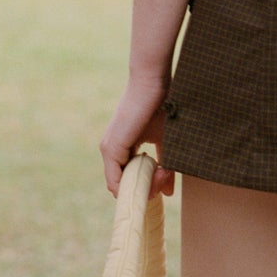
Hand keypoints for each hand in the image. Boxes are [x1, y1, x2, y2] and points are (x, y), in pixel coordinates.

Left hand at [100, 70, 176, 198]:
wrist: (153, 84)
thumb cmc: (161, 107)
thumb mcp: (165, 143)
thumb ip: (164, 167)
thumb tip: (168, 193)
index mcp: (122, 149)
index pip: (129, 180)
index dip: (147, 186)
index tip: (166, 180)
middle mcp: (111, 151)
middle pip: (125, 186)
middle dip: (148, 189)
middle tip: (166, 177)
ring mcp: (109, 150)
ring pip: (120, 186)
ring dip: (144, 187)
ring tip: (163, 173)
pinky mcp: (111, 149)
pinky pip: (115, 182)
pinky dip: (135, 185)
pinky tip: (155, 174)